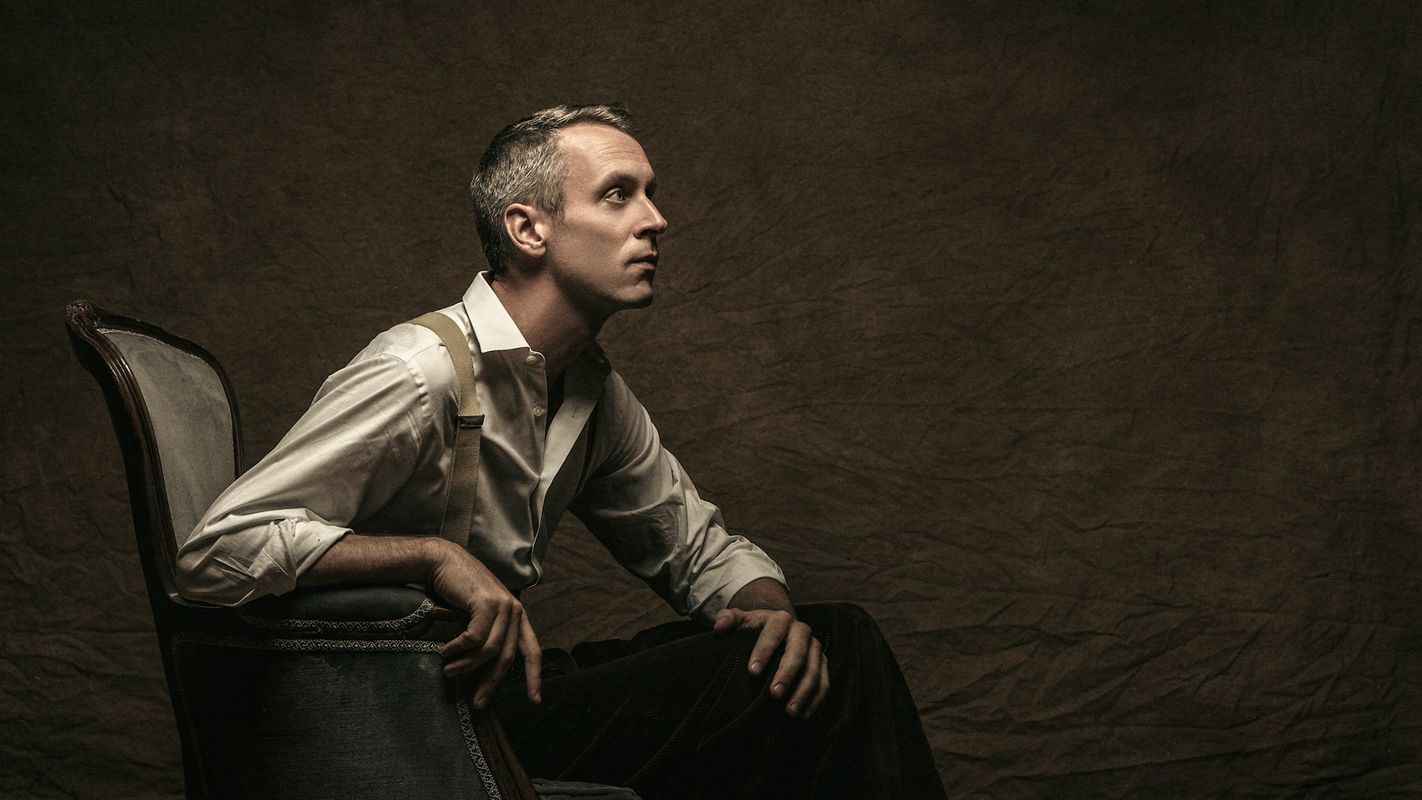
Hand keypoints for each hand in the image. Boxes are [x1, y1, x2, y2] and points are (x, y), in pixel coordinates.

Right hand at [430, 543, 541, 708]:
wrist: (444, 562)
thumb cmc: (458, 591)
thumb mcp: (478, 616)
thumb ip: (488, 636)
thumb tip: (482, 671)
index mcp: (518, 617)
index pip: (532, 651)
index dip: (534, 677)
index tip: (534, 700)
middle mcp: (515, 611)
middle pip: (507, 657)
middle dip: (492, 683)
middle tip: (478, 703)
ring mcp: (503, 605)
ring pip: (490, 650)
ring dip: (467, 666)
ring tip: (449, 672)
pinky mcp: (486, 603)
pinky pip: (474, 638)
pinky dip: (458, 649)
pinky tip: (445, 652)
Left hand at [714, 608, 829, 718]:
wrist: (777, 628)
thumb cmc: (753, 628)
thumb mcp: (740, 620)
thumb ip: (727, 619)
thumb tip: (719, 627)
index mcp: (781, 619)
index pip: (774, 633)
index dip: (764, 651)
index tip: (752, 671)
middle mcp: (802, 631)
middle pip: (798, 652)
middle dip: (787, 673)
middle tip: (774, 694)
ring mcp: (814, 647)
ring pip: (814, 669)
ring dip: (803, 691)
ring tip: (790, 712)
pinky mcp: (822, 662)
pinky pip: (824, 681)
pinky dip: (816, 699)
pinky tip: (804, 715)